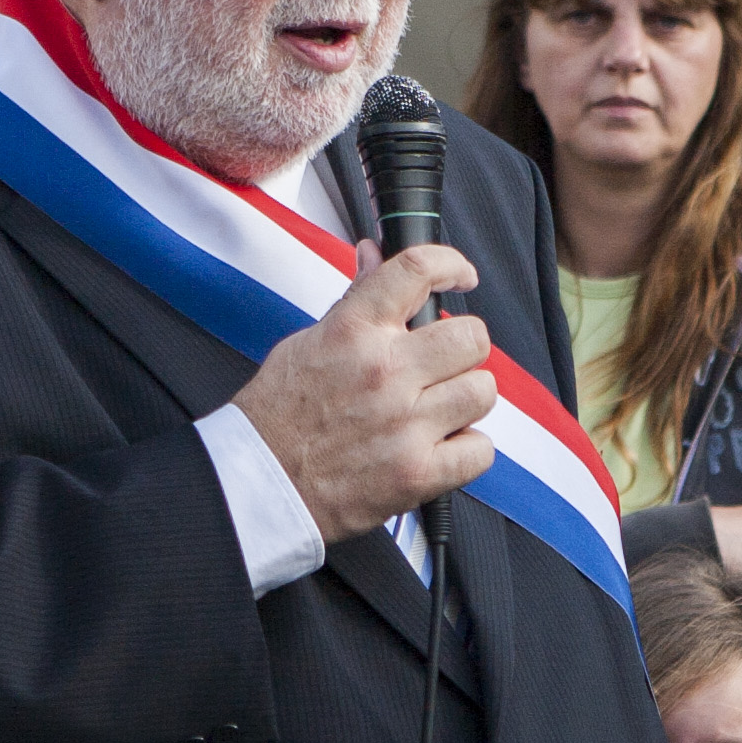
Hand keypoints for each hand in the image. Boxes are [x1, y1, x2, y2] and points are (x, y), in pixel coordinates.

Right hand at [227, 246, 495, 546]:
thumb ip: (354, 302)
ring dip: (465, 398)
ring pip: (482, 391)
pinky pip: (480, 449)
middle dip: (462, 348)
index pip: (419, 270)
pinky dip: (467, 449)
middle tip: (442, 363)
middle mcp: (384, 372)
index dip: (450, 265)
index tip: (460, 277)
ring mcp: (405, 424)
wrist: (259, 483)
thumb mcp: (308, 342)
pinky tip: (440, 446)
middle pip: (471, 337)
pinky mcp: (417, 472)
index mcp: (354, 332)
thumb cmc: (277, 417)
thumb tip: (375, 258)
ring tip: (437, 408)